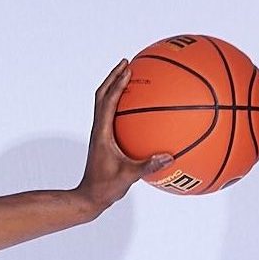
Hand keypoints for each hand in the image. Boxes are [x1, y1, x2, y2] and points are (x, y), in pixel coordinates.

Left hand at [76, 59, 171, 209]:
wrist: (89, 197)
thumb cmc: (106, 188)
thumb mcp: (128, 177)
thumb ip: (147, 166)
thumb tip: (169, 156)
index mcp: (102, 134)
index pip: (107, 102)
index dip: (117, 84)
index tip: (127, 68)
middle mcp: (99, 130)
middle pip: (102, 96)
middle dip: (113, 77)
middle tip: (127, 62)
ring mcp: (100, 134)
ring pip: (104, 104)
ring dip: (114, 87)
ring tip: (130, 75)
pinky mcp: (104, 139)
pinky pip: (112, 115)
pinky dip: (121, 103)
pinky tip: (138, 105)